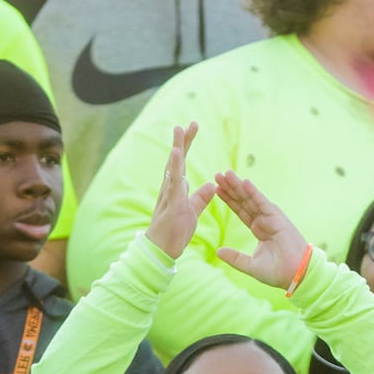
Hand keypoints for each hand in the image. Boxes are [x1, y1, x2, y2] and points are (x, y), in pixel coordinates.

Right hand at [144, 123, 216, 258]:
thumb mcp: (192, 211)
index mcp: (177, 189)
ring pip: (173, 167)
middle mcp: (171, 187)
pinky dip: (175, 167)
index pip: (183, 163)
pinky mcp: (173, 202)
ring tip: (179, 129)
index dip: (187, 146)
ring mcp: (170, 194)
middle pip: (177, 160)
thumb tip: (211, 186)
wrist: (162, 250)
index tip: (192, 129)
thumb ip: (200, 198)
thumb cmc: (175, 231)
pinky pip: (174, 182)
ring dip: (177, 148)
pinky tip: (177, 153)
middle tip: (190, 123)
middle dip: (183, 141)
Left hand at [214, 171, 314, 289]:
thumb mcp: (251, 265)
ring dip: (239, 186)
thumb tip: (218, 251)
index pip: (241, 211)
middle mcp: (264, 221)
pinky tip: (244, 182)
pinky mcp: (278, 218)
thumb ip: (235, 257)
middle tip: (218, 175)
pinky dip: (253, 192)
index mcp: (259, 230)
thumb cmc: (278, 272)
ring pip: (251, 199)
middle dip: (231, 188)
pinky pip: (262, 203)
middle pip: (244, 201)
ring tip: (226, 174)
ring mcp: (271, 218)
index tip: (216, 189)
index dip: (229, 200)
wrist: (295, 276)